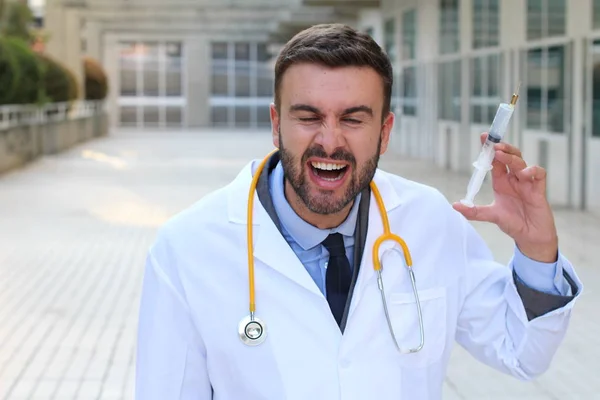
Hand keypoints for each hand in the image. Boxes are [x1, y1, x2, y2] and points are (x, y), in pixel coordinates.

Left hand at [452, 133, 558, 262]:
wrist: (530, 237)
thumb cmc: (512, 223)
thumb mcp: (490, 215)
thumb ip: (473, 211)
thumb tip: (455, 205)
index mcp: (501, 182)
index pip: (494, 161)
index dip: (489, 149)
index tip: (483, 137)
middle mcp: (513, 179)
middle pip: (509, 156)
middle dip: (502, 148)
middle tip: (493, 144)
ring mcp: (526, 183)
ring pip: (521, 162)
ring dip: (512, 157)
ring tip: (501, 155)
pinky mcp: (538, 189)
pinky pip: (539, 174)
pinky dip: (533, 170)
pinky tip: (525, 172)